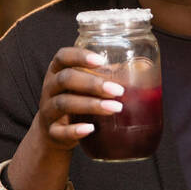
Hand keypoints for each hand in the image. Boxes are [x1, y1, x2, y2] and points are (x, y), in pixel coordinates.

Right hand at [7, 47, 123, 189]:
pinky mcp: (52, 132)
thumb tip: (142, 67)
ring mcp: (48, 111)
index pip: (62, 57)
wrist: (54, 132)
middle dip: (92, 84)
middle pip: (66, 79)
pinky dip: (75, 130)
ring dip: (90, 105)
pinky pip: (60, 131)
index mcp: (57, 71)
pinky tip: (90, 128)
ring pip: (64, 104)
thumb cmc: (75, 100)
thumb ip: (106, 75)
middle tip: (118, 91)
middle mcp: (50, 88)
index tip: (100, 60)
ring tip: (115, 109)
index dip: (79, 56)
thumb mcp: (84, 85)